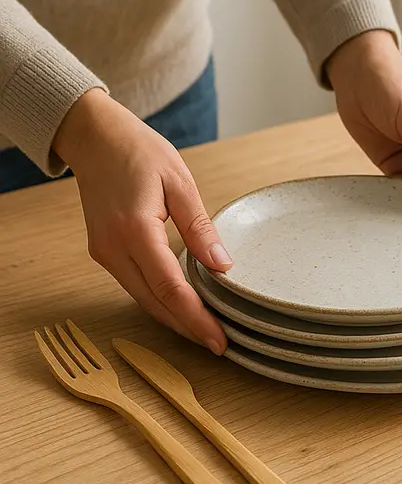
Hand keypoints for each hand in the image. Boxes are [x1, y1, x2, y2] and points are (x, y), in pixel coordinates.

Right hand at [53, 90, 230, 353]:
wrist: (95, 138)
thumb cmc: (140, 152)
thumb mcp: (180, 183)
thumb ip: (200, 228)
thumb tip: (223, 266)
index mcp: (135, 230)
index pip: (171, 288)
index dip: (197, 319)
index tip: (220, 339)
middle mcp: (114, 249)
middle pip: (155, 303)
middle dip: (189, 328)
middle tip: (221, 346)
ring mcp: (105, 253)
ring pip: (143, 300)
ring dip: (175, 319)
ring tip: (207, 332)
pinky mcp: (104, 252)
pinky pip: (135, 286)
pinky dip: (160, 302)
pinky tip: (183, 307)